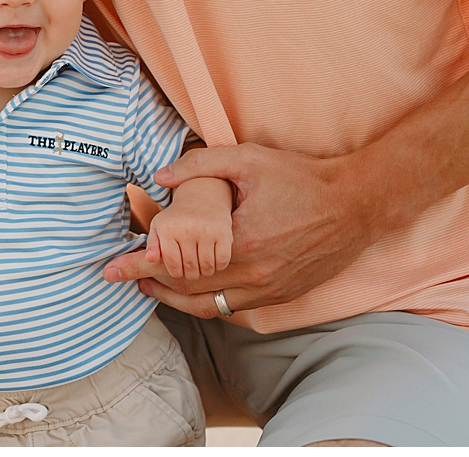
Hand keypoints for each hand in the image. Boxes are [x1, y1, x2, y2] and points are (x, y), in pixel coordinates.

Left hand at [102, 144, 380, 318]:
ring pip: (210, 307)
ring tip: (152, 287)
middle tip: (123, 274)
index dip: (139, 266)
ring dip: (176, 299)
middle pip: (187, 290)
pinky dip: (209, 303)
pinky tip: (194, 291)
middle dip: (150, 284)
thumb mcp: (248, 160)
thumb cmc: (303, 178)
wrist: (358, 204)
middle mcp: (255, 277)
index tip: (110, 269)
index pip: (175, 262)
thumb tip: (160, 176)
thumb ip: (201, 165)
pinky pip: (236, 309)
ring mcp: (270, 291)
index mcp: (241, 244)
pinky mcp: (283, 296)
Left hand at [142, 177, 232, 281]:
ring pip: (207, 267)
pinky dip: (219, 265)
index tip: (179, 271)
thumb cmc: (177, 218)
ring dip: (205, 271)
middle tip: (192, 271)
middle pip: (190, 267)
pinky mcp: (223, 232)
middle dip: (191, 274)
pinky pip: (222, 260)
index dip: (176, 272)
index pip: (172, 264)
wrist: (202, 198)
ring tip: (202, 267)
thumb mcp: (159, 227)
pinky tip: (215, 260)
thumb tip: (150, 259)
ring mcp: (206, 231)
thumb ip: (152, 245)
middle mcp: (187, 229)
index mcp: (168, 229)